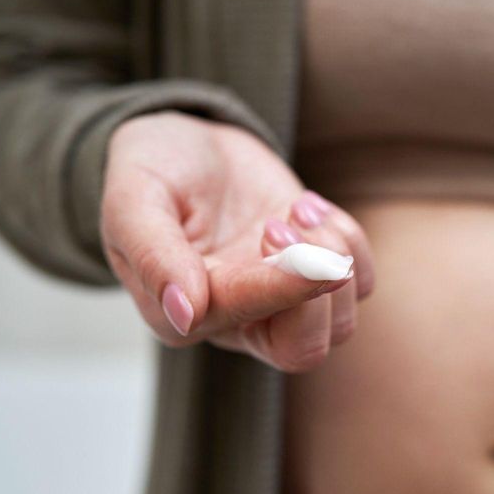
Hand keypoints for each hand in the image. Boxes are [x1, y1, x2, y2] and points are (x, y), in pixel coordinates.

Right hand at [100, 112, 374, 371]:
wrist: (188, 143)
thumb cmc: (153, 171)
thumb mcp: (133, 198)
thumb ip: (153, 255)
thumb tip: (184, 314)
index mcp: (186, 316)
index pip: (248, 321)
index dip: (279, 283)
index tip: (278, 228)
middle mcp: (239, 320)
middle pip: (303, 350)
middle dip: (312, 287)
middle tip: (281, 224)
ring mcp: (283, 300)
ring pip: (339, 323)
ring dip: (332, 257)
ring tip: (293, 209)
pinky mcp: (315, 272)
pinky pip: (360, 282)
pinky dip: (350, 242)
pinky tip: (305, 207)